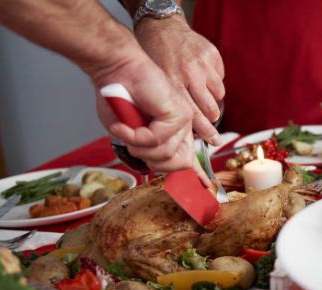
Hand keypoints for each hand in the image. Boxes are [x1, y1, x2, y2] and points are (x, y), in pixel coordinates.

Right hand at [92, 50, 211, 187]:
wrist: (116, 68)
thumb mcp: (129, 131)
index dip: (197, 175)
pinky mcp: (179, 113)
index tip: (205, 187)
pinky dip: (135, 136)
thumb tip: (150, 164)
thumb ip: (142, 147)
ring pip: (165, 154)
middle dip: (153, 162)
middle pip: (179, 164)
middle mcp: (183, 126)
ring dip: (138, 147)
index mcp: (174, 131)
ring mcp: (183, 120)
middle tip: (133, 145)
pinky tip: (124, 125)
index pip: (190, 158)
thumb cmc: (117, 97)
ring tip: (125, 129)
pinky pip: (156, 140)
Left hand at [136, 16, 224, 146]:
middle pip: (210, 107)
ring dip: (213, 98)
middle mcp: (189, 74)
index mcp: (173, 84)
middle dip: (211, 117)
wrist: (161, 29)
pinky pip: (220, 78)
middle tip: (210, 119)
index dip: (205, 130)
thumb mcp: (157, 83)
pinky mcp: (212, 55)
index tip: (214, 141)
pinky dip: (214, 81)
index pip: (194, 114)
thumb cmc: (156, 59)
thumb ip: (170, 103)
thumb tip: (185, 129)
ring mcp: (202, 64)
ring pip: (218, 94)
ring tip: (202, 94)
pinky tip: (202, 76)